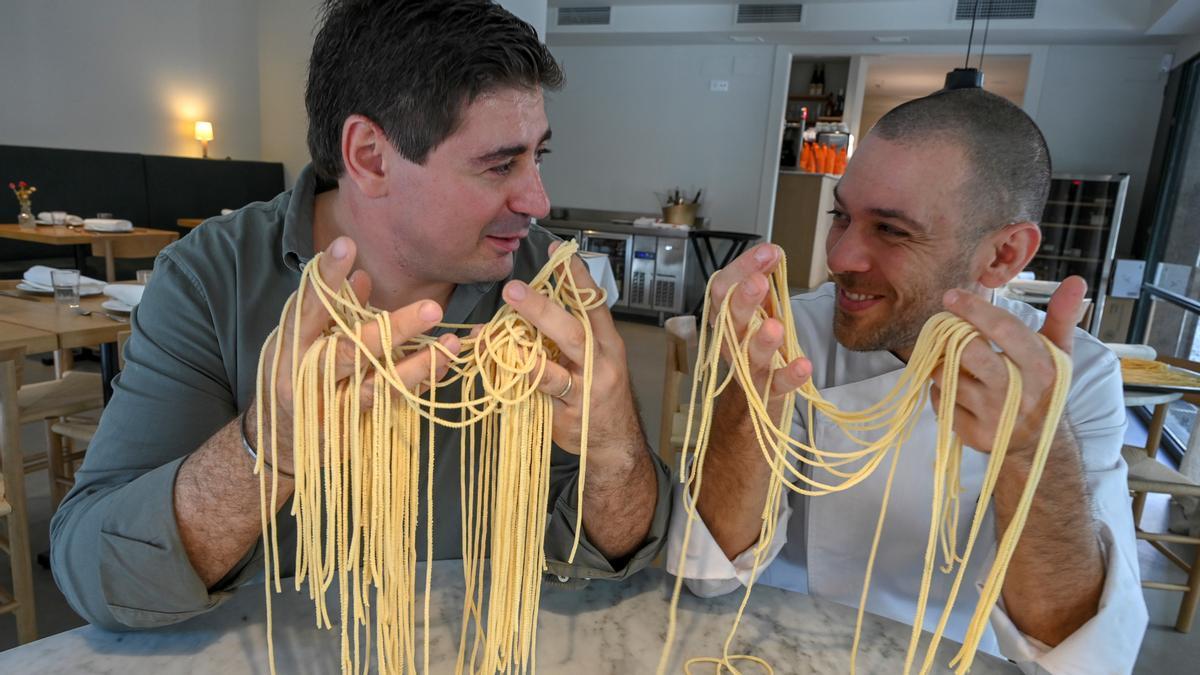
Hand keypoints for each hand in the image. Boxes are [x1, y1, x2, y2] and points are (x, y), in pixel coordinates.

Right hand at [248, 236, 460, 474]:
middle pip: (352, 349)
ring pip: (377, 384)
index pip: (311, 305)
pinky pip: (390, 403)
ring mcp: (330, 405)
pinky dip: (418, 384)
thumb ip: (334, 311)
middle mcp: (308, 375)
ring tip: (451, 345)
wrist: (284, 437)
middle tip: (433, 308)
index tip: (346, 245)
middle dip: (395, 329)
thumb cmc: (299, 373)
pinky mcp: (351, 427)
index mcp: (293, 344)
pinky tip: (442, 367)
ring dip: (419, 365)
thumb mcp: (305, 339)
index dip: (328, 276)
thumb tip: (362, 276)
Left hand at [502, 242, 641, 466]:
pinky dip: (524, 375)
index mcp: (607, 342)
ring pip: (558, 360)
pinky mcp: (571, 412)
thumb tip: (522, 310)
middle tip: (512, 289)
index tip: (559, 251)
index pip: (594, 302)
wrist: (614, 443)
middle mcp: (602, 361)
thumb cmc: (596, 394)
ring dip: (527, 339)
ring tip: (501, 326)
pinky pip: (544, 390)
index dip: (577, 276)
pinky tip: (506, 364)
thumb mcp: (591, 360)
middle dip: (542, 306)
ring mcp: (587, 388)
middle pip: (574, 328)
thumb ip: (563, 338)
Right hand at [705, 243, 809, 408]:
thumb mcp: (756, 310)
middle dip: (743, 300)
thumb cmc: (754, 343)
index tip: (769, 251)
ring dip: (762, 340)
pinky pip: (777, 384)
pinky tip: (804, 365)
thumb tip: (772, 251)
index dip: (743, 268)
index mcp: (725, 316)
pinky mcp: (767, 390)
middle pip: (730, 319)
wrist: (754, 395)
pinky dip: (790, 375)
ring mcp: (747, 367)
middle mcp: (731, 340)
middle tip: (758, 282)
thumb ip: (761, 281)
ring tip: (775, 327)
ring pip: (749, 353)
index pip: (724, 288)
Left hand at [931, 277, 1085, 457]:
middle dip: (951, 335)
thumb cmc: (1043, 388)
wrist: (1036, 444)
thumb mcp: (1058, 353)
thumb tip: (1076, 281)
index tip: (951, 295)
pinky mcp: (972, 434)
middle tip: (948, 328)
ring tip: (956, 362)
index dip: (974, 308)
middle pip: (968, 351)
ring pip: (945, 374)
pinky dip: (940, 388)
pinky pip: (939, 399)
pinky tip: (958, 388)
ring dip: (943, 362)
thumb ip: (1062, 316)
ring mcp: (993, 416)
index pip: (1003, 328)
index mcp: (1041, 366)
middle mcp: (1018, 392)